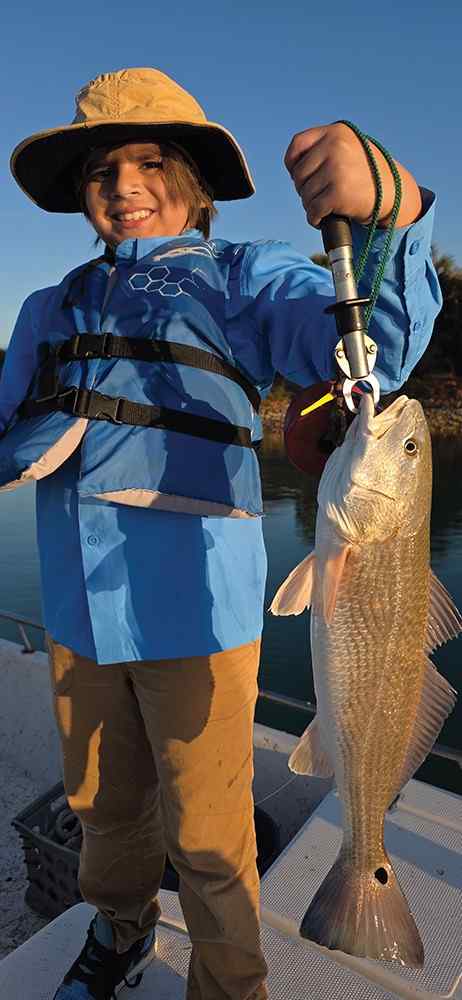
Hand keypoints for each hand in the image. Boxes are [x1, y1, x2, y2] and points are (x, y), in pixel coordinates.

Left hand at [284, 122, 421, 228]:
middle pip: (299, 174)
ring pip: (305, 194)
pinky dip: (314, 219)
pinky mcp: (338, 192)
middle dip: (304, 189)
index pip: (298, 144)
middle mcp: (335, 146)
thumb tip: (295, 168)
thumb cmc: (368, 174)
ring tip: (324, 208)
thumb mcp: (349, 149)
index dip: (293, 164)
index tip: (299, 177)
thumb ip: (326, 149)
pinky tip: (322, 219)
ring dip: (310, 206)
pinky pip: (313, 210)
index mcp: (336, 132)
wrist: (394, 192)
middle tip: (317, 196)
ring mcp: (336, 168)